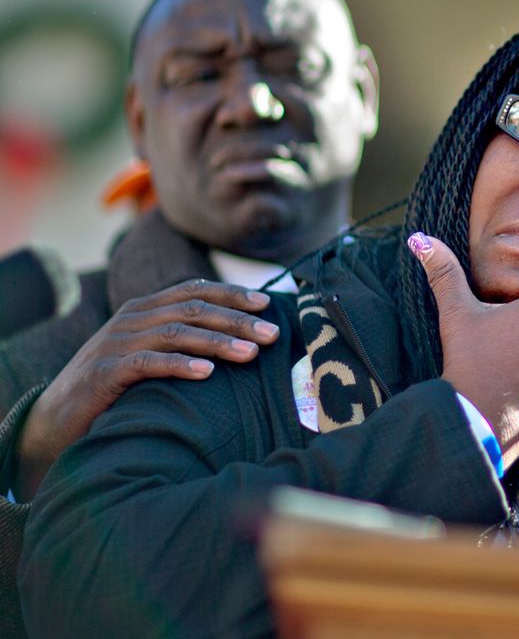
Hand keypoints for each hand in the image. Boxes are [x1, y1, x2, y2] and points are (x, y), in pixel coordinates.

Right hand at [14, 279, 278, 498]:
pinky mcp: (105, 372)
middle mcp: (132, 319)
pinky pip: (147, 363)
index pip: (195, 290)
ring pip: (176, 333)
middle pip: (193, 310)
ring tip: (251, 353)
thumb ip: (183, 340)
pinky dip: (179, 365)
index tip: (269, 304)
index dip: (232, 294)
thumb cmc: (117, 385)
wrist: (58, 416)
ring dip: (217, 342)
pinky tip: (206, 373)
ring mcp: (117, 343)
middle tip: (273, 333)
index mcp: (146, 309)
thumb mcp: (150, 354)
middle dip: (237, 319)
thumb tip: (243, 340)